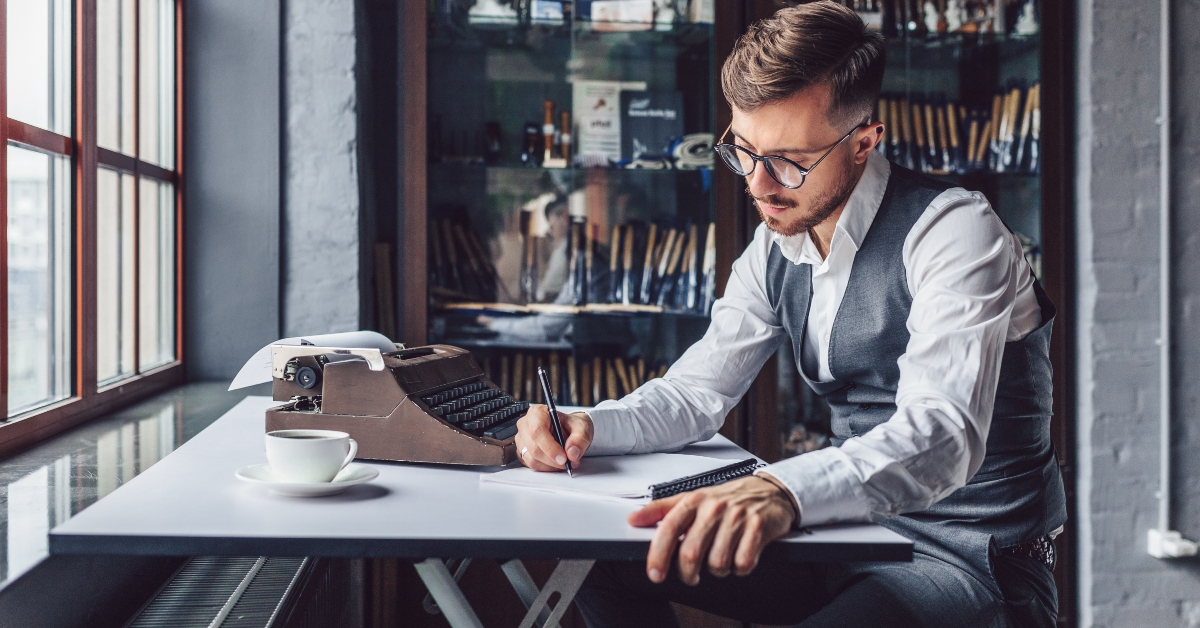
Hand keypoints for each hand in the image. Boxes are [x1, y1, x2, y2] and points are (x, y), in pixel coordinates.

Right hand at [514, 405, 592, 471]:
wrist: (569, 431)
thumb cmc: (572, 426)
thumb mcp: (582, 428)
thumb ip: (579, 440)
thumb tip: (572, 453)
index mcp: (538, 412)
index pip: (537, 430)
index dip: (550, 447)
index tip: (564, 458)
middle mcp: (525, 424)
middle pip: (534, 448)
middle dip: (553, 459)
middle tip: (569, 462)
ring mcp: (522, 439)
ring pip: (532, 459)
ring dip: (550, 465)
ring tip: (565, 462)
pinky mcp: (522, 451)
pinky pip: (531, 465)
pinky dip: (546, 468)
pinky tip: (556, 463)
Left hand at [629, 474, 797, 584]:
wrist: (769, 490)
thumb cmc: (727, 498)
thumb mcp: (692, 498)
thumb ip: (661, 509)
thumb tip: (633, 519)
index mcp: (694, 500)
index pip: (669, 529)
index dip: (658, 554)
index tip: (655, 573)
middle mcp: (714, 508)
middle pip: (691, 553)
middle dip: (688, 573)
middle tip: (690, 575)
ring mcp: (737, 517)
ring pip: (718, 563)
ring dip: (717, 570)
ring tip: (720, 559)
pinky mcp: (759, 528)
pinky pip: (743, 563)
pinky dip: (740, 568)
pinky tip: (739, 557)